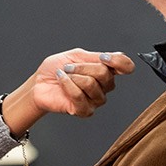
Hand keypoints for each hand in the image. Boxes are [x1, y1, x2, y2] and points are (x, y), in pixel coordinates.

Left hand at [1, 49, 135, 135]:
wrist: (39, 83)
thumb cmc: (56, 69)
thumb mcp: (77, 55)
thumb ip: (97, 57)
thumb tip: (117, 56)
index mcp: (105, 70)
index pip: (126, 66)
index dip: (118, 62)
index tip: (104, 58)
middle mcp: (104, 86)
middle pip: (105, 74)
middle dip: (83, 67)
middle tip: (69, 67)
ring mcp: (96, 100)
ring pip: (92, 84)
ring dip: (73, 76)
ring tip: (64, 75)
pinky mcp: (85, 110)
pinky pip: (80, 96)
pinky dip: (68, 86)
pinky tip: (61, 82)